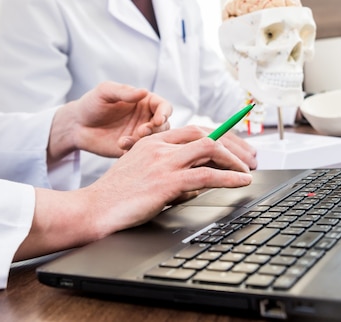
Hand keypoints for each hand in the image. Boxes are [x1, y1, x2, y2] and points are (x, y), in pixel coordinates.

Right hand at [17, 126, 251, 260]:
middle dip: (231, 146)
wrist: (94, 208)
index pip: (193, 130)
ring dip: (234, 161)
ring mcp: (164, 162)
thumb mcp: (143, 173)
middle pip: (205, 135)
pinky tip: (240, 182)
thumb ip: (168, 170)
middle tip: (245, 159)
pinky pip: (207, 175)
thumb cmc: (117, 196)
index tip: (234, 144)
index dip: (217, 135)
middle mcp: (160, 147)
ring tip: (246, 172)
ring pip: (210, 149)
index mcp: (152, 141)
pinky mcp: (167, 181)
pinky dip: (229, 178)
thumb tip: (197, 181)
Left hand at [47, 81, 171, 161]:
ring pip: (155, 140)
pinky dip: (134, 150)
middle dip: (157, 129)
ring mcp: (140, 135)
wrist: (76, 126)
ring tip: (128, 140)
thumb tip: (144, 92)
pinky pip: (141, 152)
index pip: (164, 107)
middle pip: (164, 126)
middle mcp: (146, 118)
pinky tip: (121, 145)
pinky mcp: (132, 148)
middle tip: (142, 132)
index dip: (165, 113)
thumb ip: (124, 92)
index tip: (159, 120)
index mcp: (145, 102)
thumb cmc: (91, 104)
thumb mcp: (105, 92)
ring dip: (147, 141)